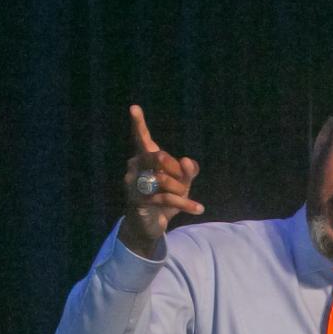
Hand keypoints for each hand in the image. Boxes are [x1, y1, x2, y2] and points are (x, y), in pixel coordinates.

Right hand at [120, 105, 202, 256]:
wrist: (150, 226)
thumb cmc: (165, 199)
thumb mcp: (182, 183)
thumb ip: (188, 170)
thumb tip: (186, 161)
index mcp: (144, 158)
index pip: (141, 138)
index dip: (138, 124)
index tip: (134, 107)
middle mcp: (134, 167)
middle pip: (158, 156)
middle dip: (176, 169)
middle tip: (184, 182)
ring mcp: (133, 184)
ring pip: (163, 180)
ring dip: (181, 190)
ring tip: (188, 198)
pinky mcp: (137, 201)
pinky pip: (166, 198)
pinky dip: (186, 203)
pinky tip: (199, 208)